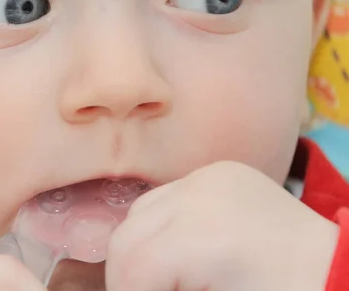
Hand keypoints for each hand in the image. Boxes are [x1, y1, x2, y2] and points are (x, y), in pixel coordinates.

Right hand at [106, 161, 339, 290]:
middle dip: (124, 276)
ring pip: (140, 212)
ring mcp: (210, 176)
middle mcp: (201, 194)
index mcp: (207, 239)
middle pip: (127, 236)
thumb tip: (132, 289)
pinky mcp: (219, 172)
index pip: (135, 268)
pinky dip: (160, 226)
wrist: (337, 270)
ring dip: (139, 249)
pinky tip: (179, 250)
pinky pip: (167, 198)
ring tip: (161, 278)